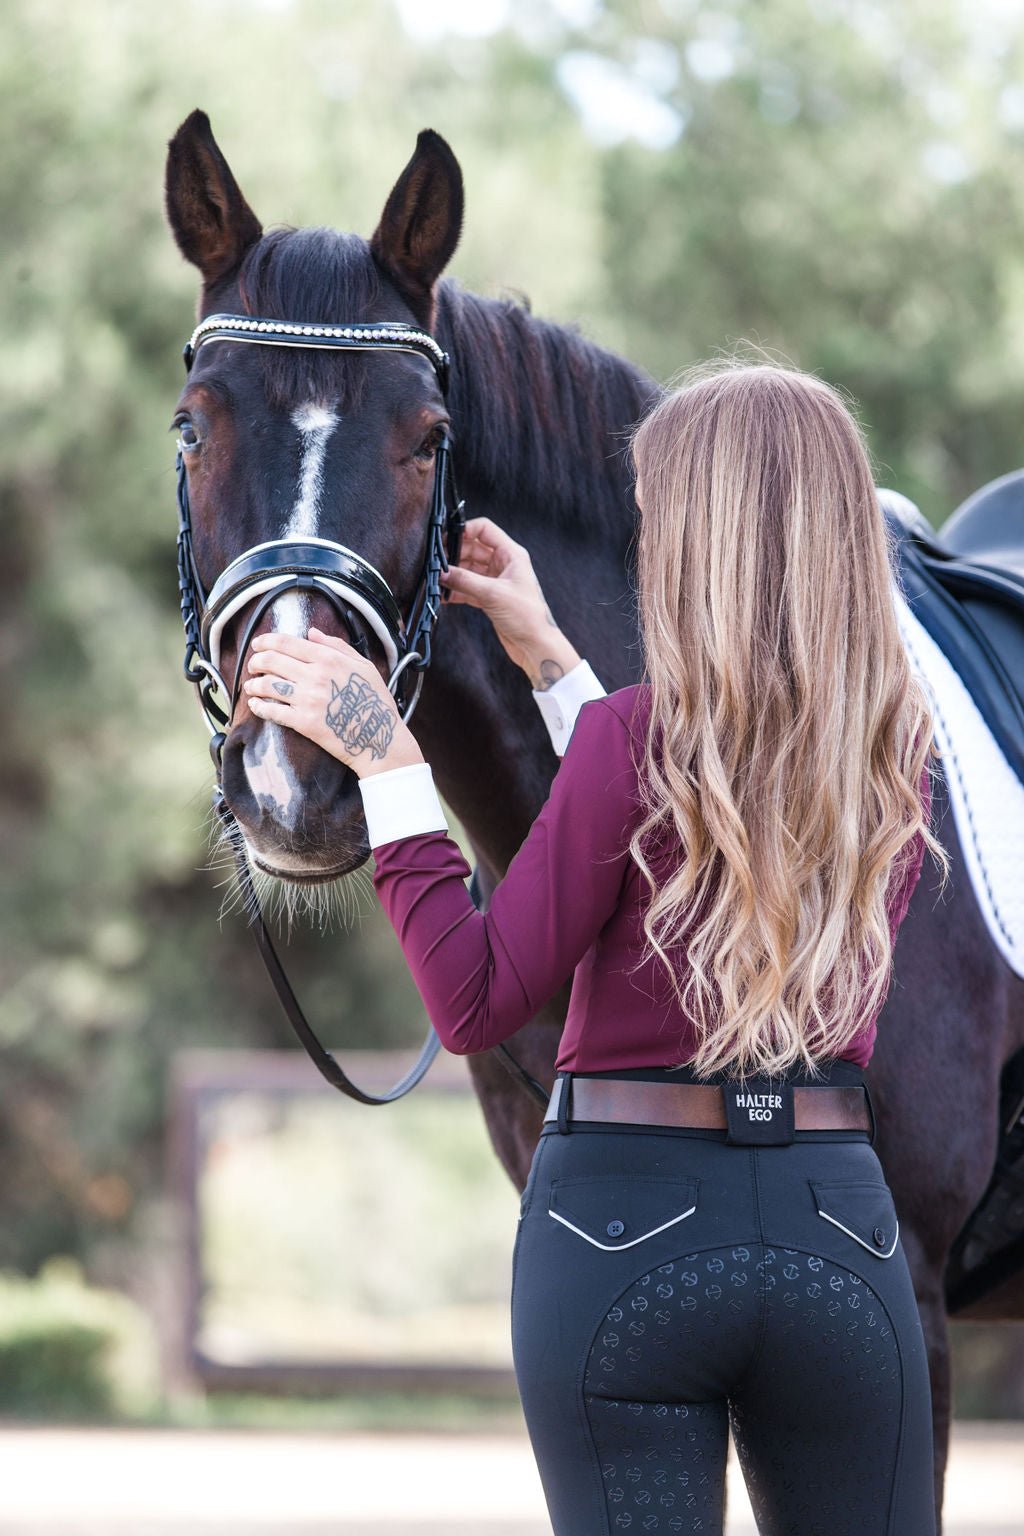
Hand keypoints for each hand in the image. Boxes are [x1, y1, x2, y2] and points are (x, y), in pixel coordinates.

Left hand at [243, 629, 423, 777]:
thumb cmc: (375, 701)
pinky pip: (272, 711)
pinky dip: (259, 706)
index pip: (286, 643)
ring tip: (251, 685)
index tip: (257, 645)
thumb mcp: (364, 666)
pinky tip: (255, 704)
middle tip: (253, 665)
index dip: (266, 641)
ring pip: (267, 685)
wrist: (379, 738)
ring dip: (254, 684)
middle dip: (255, 661)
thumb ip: (337, 646)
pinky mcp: (304, 722)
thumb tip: (311, 633)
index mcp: (329, 659)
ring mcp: (308, 700)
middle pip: (271, 661)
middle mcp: (315, 676)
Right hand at [440, 516, 580, 689]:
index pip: (484, 530)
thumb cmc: (526, 616)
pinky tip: (444, 596)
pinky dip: (456, 590)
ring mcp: (496, 581)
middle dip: (454, 555)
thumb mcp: (492, 593)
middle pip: (472, 548)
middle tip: (437, 565)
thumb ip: (464, 580)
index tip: (445, 540)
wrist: (535, 645)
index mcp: (511, 554)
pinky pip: (468, 587)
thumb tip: (442, 573)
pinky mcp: (490, 597)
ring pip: (469, 569)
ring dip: (453, 575)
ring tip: (438, 582)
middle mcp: (504, 564)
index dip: (464, 530)